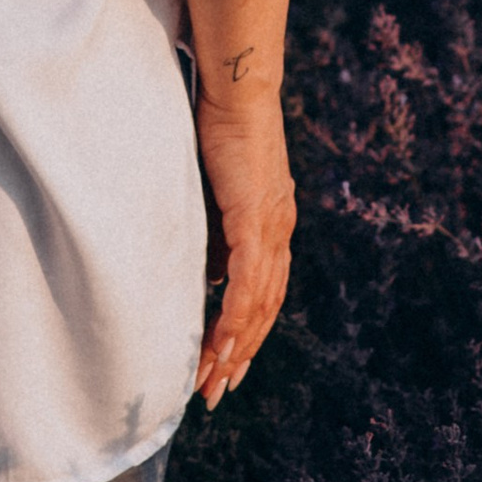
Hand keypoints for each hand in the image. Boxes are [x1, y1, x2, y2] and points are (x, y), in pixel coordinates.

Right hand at [193, 86, 296, 410]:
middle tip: (215, 392)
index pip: (262, 293)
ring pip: (256, 306)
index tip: (224, 365)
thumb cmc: (219, 127)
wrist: (237, 89)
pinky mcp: (255, 221)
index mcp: (271, 225)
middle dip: (238, 355)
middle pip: (263, 310)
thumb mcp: (214, 187)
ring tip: (210, 381)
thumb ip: (213, 225)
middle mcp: (278, 233)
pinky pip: (246, 284)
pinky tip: (219, 347)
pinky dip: (233, 320)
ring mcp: (271, 229)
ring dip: (232, 348)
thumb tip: (203, 265)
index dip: (244, 332)